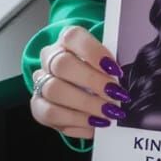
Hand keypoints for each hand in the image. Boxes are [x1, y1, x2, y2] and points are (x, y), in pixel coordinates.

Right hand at [30, 24, 129, 138]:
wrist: (80, 86)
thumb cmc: (99, 70)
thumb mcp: (107, 61)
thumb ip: (111, 65)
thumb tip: (122, 78)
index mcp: (67, 40)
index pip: (73, 37)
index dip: (94, 52)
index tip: (115, 69)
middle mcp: (50, 57)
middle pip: (62, 65)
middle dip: (92, 82)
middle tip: (116, 95)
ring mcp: (41, 81)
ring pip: (54, 90)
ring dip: (85, 104)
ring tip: (109, 113)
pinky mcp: (38, 105)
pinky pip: (50, 114)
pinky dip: (76, 121)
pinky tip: (95, 124)